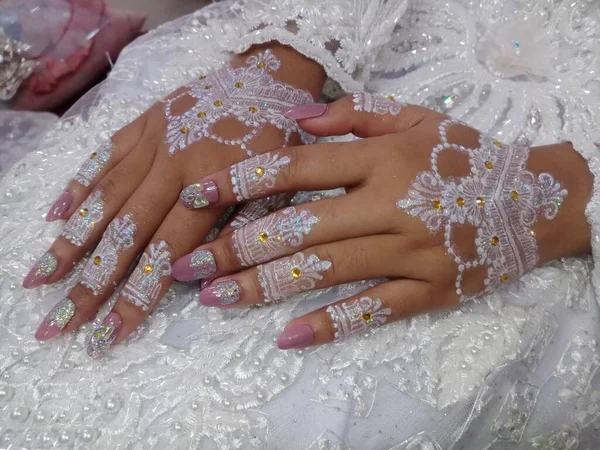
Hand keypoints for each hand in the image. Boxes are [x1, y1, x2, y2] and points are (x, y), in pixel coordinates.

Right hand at [23, 43, 325, 356]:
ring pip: (103, 197)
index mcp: (210, 184)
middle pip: (123, 234)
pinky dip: (77, 187)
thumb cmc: (280, 137)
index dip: (134, 297)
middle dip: (89, 283)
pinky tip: (53, 217)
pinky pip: (103, 156)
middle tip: (58, 323)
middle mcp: (172, 163)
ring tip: (39, 279)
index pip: (164, 254)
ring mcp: (152, 140)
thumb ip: (241, 232)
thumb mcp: (277, 186)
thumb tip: (202, 284)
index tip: (107, 335)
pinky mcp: (142, 121)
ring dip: (69, 242)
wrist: (270, 74)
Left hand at [170, 94, 592, 347]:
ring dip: (265, 287)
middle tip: (187, 266)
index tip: (196, 193)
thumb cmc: (466, 157)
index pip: (297, 168)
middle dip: (235, 247)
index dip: (242, 179)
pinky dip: (330, 325)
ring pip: (324, 272)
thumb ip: (354, 115)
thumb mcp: (416, 118)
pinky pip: (372, 310)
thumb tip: (295, 120)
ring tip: (216, 299)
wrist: (536, 201)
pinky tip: (287, 338)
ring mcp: (409, 252)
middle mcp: (389, 205)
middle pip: (298, 227)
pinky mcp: (428, 290)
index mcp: (382, 159)